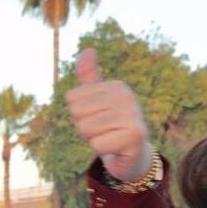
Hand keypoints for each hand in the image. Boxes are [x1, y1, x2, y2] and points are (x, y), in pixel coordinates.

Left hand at [65, 48, 151, 182]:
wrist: (132, 158)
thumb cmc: (109, 129)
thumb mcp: (95, 102)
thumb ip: (89, 77)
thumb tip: (87, 49)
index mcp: (117, 86)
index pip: (72, 99)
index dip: (79, 115)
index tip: (98, 120)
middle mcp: (127, 96)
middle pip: (77, 114)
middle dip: (85, 128)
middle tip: (103, 132)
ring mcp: (133, 114)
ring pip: (86, 129)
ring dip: (93, 140)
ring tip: (109, 139)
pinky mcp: (135, 135)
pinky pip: (97, 145)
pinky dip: (102, 151)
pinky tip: (115, 149)